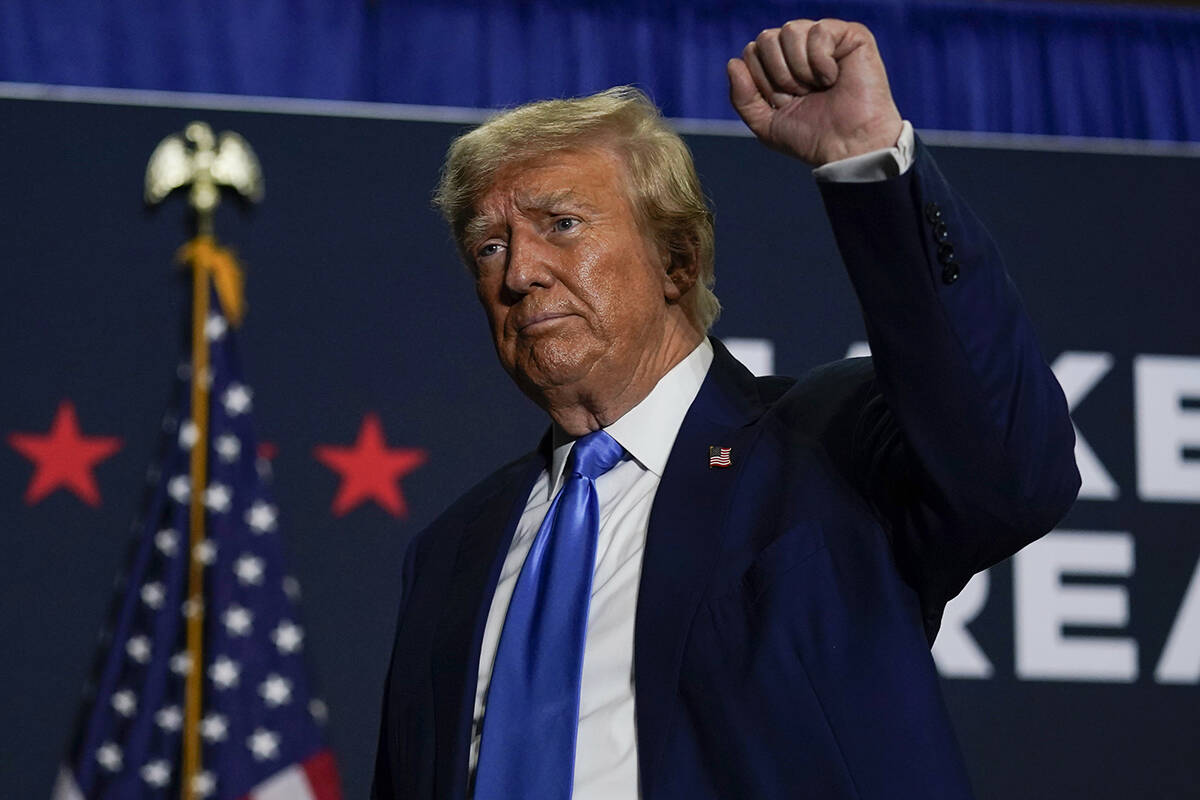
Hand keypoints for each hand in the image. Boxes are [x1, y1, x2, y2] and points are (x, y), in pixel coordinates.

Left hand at [728, 19, 902, 166]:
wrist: (847, 146)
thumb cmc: (812, 138)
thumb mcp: (765, 124)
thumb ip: (742, 97)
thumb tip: (733, 62)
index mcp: (780, 65)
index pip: (751, 52)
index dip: (762, 81)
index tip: (784, 103)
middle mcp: (800, 49)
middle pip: (766, 38)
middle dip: (779, 75)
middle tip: (802, 95)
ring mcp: (825, 40)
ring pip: (789, 30)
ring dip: (799, 70)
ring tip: (818, 87)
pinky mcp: (850, 35)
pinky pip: (818, 31)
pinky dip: (821, 61)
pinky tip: (834, 77)